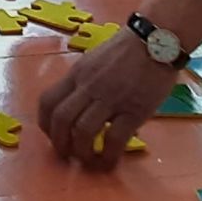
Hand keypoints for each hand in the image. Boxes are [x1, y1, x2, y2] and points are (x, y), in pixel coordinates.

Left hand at [37, 30, 179, 169]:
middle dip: (59, 143)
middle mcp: (88, 86)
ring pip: (83, 131)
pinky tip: (110, 161)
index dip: (45, 123)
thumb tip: (82, 109)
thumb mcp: (95, 61)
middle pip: (60, 119)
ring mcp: (110, 98)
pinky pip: (114, 138)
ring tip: (88, 160)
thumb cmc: (128, 50)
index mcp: (77, 74)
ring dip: (81, 152)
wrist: (156, 39)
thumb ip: (85, 83)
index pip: (47, 101)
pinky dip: (108, 155)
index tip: (53, 135)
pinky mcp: (134, 110)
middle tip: (67, 155)